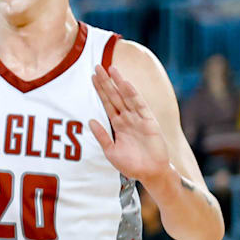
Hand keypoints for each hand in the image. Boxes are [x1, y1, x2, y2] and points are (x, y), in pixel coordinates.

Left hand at [89, 65, 170, 182]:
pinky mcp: (149, 121)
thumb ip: (101, 135)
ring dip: (119, 83)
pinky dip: (133, 94)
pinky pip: (139, 105)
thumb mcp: (110, 151)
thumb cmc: (131, 164)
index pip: (107, 103)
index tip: (92, 77)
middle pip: (114, 96)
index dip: (100, 90)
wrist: (150, 174)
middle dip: (106, 82)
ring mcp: (138, 118)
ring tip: (111, 69)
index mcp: (118, 124)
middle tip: (97, 66)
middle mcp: (127, 118)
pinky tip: (125, 84)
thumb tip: (90, 120)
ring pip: (126, 97)